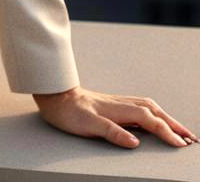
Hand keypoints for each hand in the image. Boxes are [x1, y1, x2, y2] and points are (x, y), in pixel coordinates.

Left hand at [33, 86, 197, 147]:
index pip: (149, 120)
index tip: (181, 144)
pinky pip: (140, 107)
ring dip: (166, 118)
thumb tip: (135, 142)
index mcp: (117, 109)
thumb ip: (112, 132)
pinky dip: (154, 114)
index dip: (166, 132)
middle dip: (174, 124)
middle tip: (191, 138)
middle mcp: (120, 104)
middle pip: (154, 111)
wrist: (53, 94)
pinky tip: (155, 120)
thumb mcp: (87, 124)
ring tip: (180, 130)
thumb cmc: (68, 111)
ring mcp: (117, 103)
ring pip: (148, 107)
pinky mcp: (112, 104)